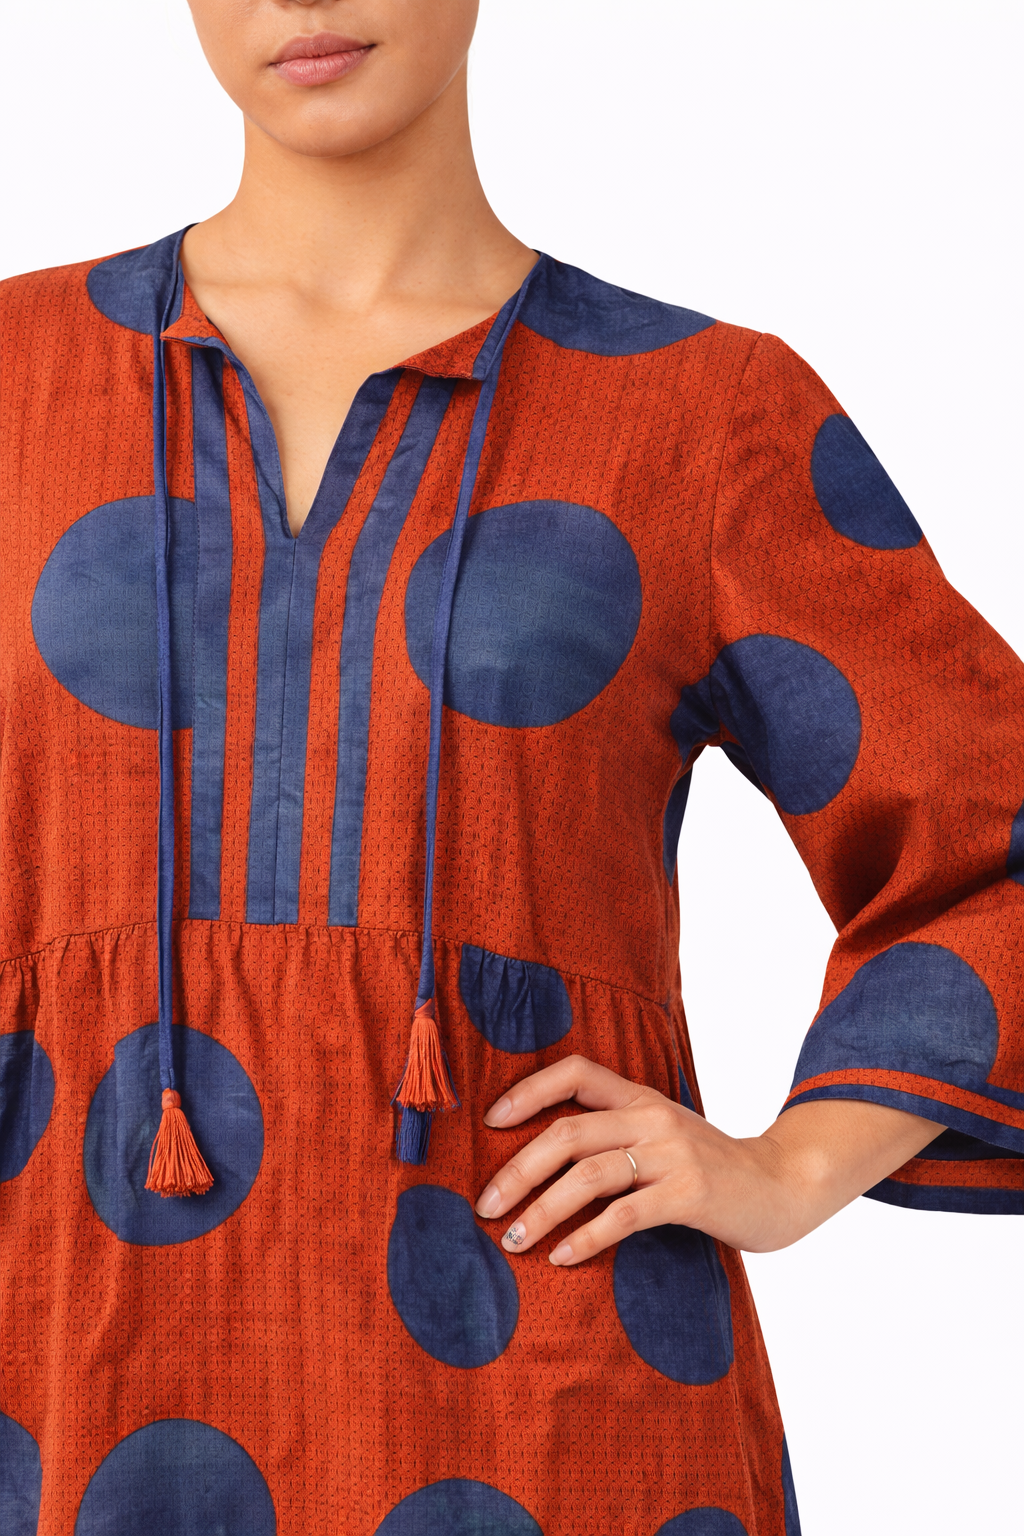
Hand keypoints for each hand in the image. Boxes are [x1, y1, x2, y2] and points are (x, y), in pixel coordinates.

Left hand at [474, 1054, 943, 1262]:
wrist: (782, 1184)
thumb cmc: (710, 1167)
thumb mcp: (662, 1135)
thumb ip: (616, 1135)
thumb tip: (542, 1160)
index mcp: (639, 1097)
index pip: (575, 1072)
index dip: (528, 1091)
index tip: (491, 1122)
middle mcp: (651, 1117)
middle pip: (567, 1132)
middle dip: (517, 1170)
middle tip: (486, 1207)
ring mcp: (672, 1153)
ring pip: (588, 1175)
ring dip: (541, 1210)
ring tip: (513, 1240)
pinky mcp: (689, 1193)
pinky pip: (624, 1215)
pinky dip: (586, 1237)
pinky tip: (562, 1256)